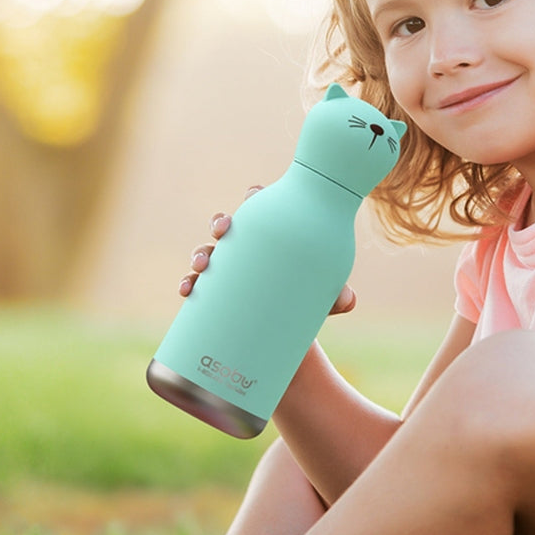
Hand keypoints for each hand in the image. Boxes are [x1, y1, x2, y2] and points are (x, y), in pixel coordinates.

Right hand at [178, 187, 356, 314]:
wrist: (289, 339)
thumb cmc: (307, 304)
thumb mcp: (322, 299)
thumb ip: (335, 296)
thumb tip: (347, 299)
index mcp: (271, 240)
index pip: (261, 207)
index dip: (254, 196)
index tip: (253, 194)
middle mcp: (245, 251)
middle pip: (227, 226)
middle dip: (220, 222)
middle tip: (223, 230)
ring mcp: (228, 273)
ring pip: (206, 252)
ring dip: (200, 253)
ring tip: (202, 265)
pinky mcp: (216, 296)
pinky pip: (196, 284)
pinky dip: (188, 284)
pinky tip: (187, 289)